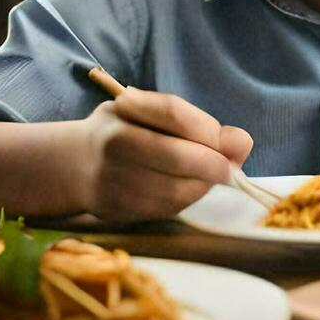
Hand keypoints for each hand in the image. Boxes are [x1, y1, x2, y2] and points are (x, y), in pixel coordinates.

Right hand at [77, 87, 252, 222]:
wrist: (76, 164)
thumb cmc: (129, 132)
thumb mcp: (156, 115)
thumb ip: (200, 126)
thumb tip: (244, 143)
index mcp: (125, 110)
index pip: (175, 114)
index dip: (210, 132)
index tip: (231, 144)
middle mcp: (114, 144)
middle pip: (176, 155)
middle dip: (212, 165)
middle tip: (228, 169)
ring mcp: (111, 179)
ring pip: (173, 190)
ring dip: (200, 187)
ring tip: (208, 179)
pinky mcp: (115, 208)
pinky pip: (161, 209)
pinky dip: (183, 201)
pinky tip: (186, 191)